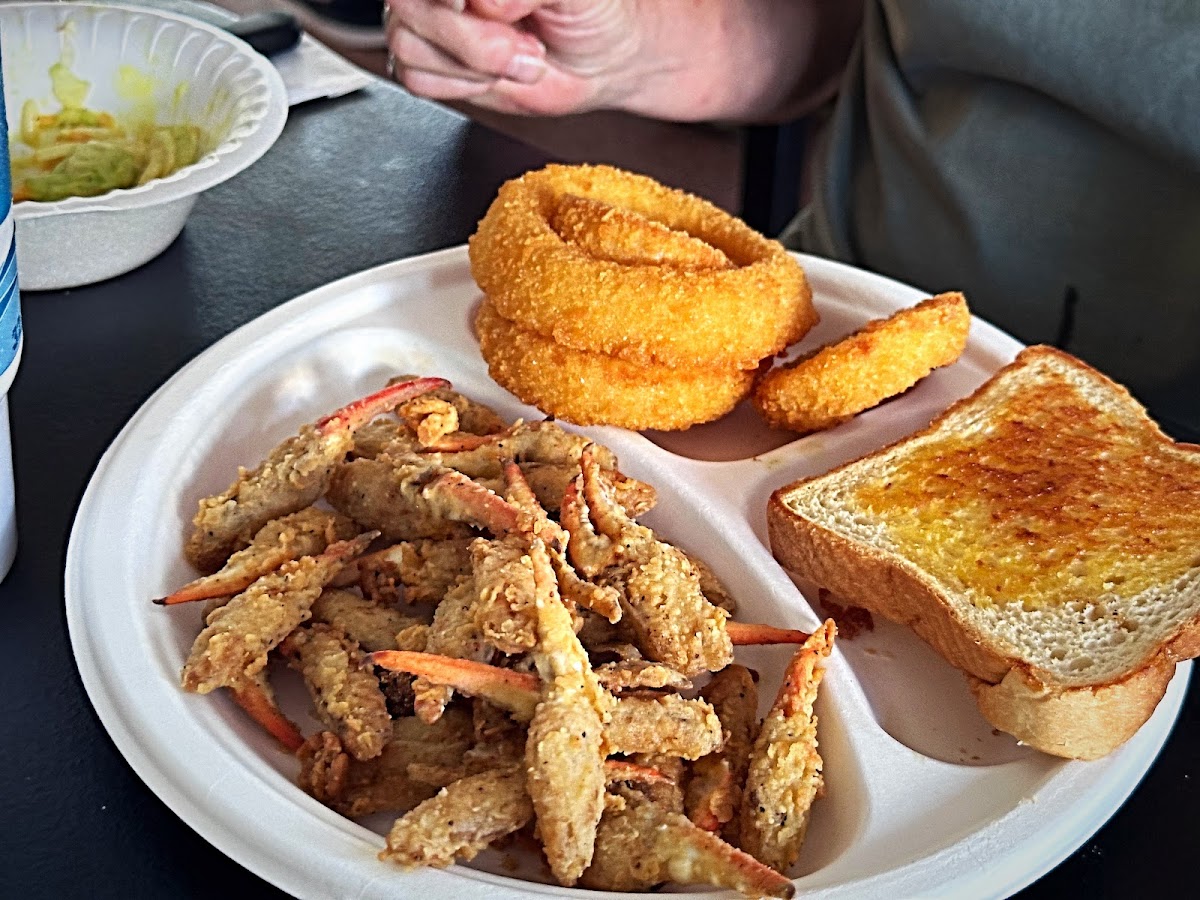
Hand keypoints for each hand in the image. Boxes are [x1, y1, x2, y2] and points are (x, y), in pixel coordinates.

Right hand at [383, 0, 648, 115]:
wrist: (601, 61)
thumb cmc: (590, 11)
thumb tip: (487, 1)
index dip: (448, 0)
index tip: (471, 6)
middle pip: (409, 5)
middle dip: (471, 39)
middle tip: (520, 45)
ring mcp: (431, 16)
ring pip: (409, 44)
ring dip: (473, 65)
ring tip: (518, 57)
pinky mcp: (430, 59)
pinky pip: (417, 77)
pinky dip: (463, 85)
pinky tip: (494, 73)